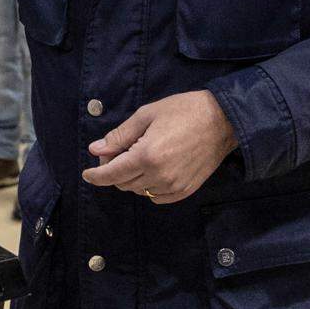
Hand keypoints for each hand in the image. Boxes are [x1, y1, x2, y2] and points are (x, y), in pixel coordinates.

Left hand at [82, 90, 237, 202]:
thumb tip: (96, 149)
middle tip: (118, 152)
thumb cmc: (183, 111)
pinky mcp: (185, 190)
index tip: (87, 174)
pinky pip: (156, 197)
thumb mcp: (146, 115)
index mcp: (147, 155)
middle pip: (123, 184)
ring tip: (139, 156)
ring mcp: (174, 186)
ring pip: (139, 191)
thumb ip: (119, 136)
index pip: (112, 174)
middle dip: (114, 170)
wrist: (222, 121)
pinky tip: (153, 169)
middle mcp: (159, 175)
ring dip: (132, 178)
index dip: (96, 175)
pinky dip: (148, 186)